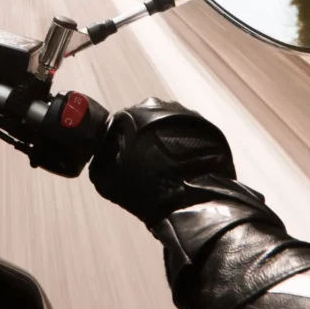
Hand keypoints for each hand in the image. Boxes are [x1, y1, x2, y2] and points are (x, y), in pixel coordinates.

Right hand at [89, 97, 235, 226]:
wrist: (189, 201)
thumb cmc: (144, 189)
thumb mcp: (106, 180)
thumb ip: (101, 161)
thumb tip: (102, 156)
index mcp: (131, 114)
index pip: (122, 122)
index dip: (123, 141)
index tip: (127, 158)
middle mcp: (159, 107)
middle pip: (149, 119)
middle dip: (148, 137)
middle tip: (149, 162)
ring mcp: (187, 114)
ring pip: (172, 124)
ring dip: (169, 139)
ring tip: (171, 166)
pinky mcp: (208, 126)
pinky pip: (193, 133)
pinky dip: (190, 145)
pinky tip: (187, 166)